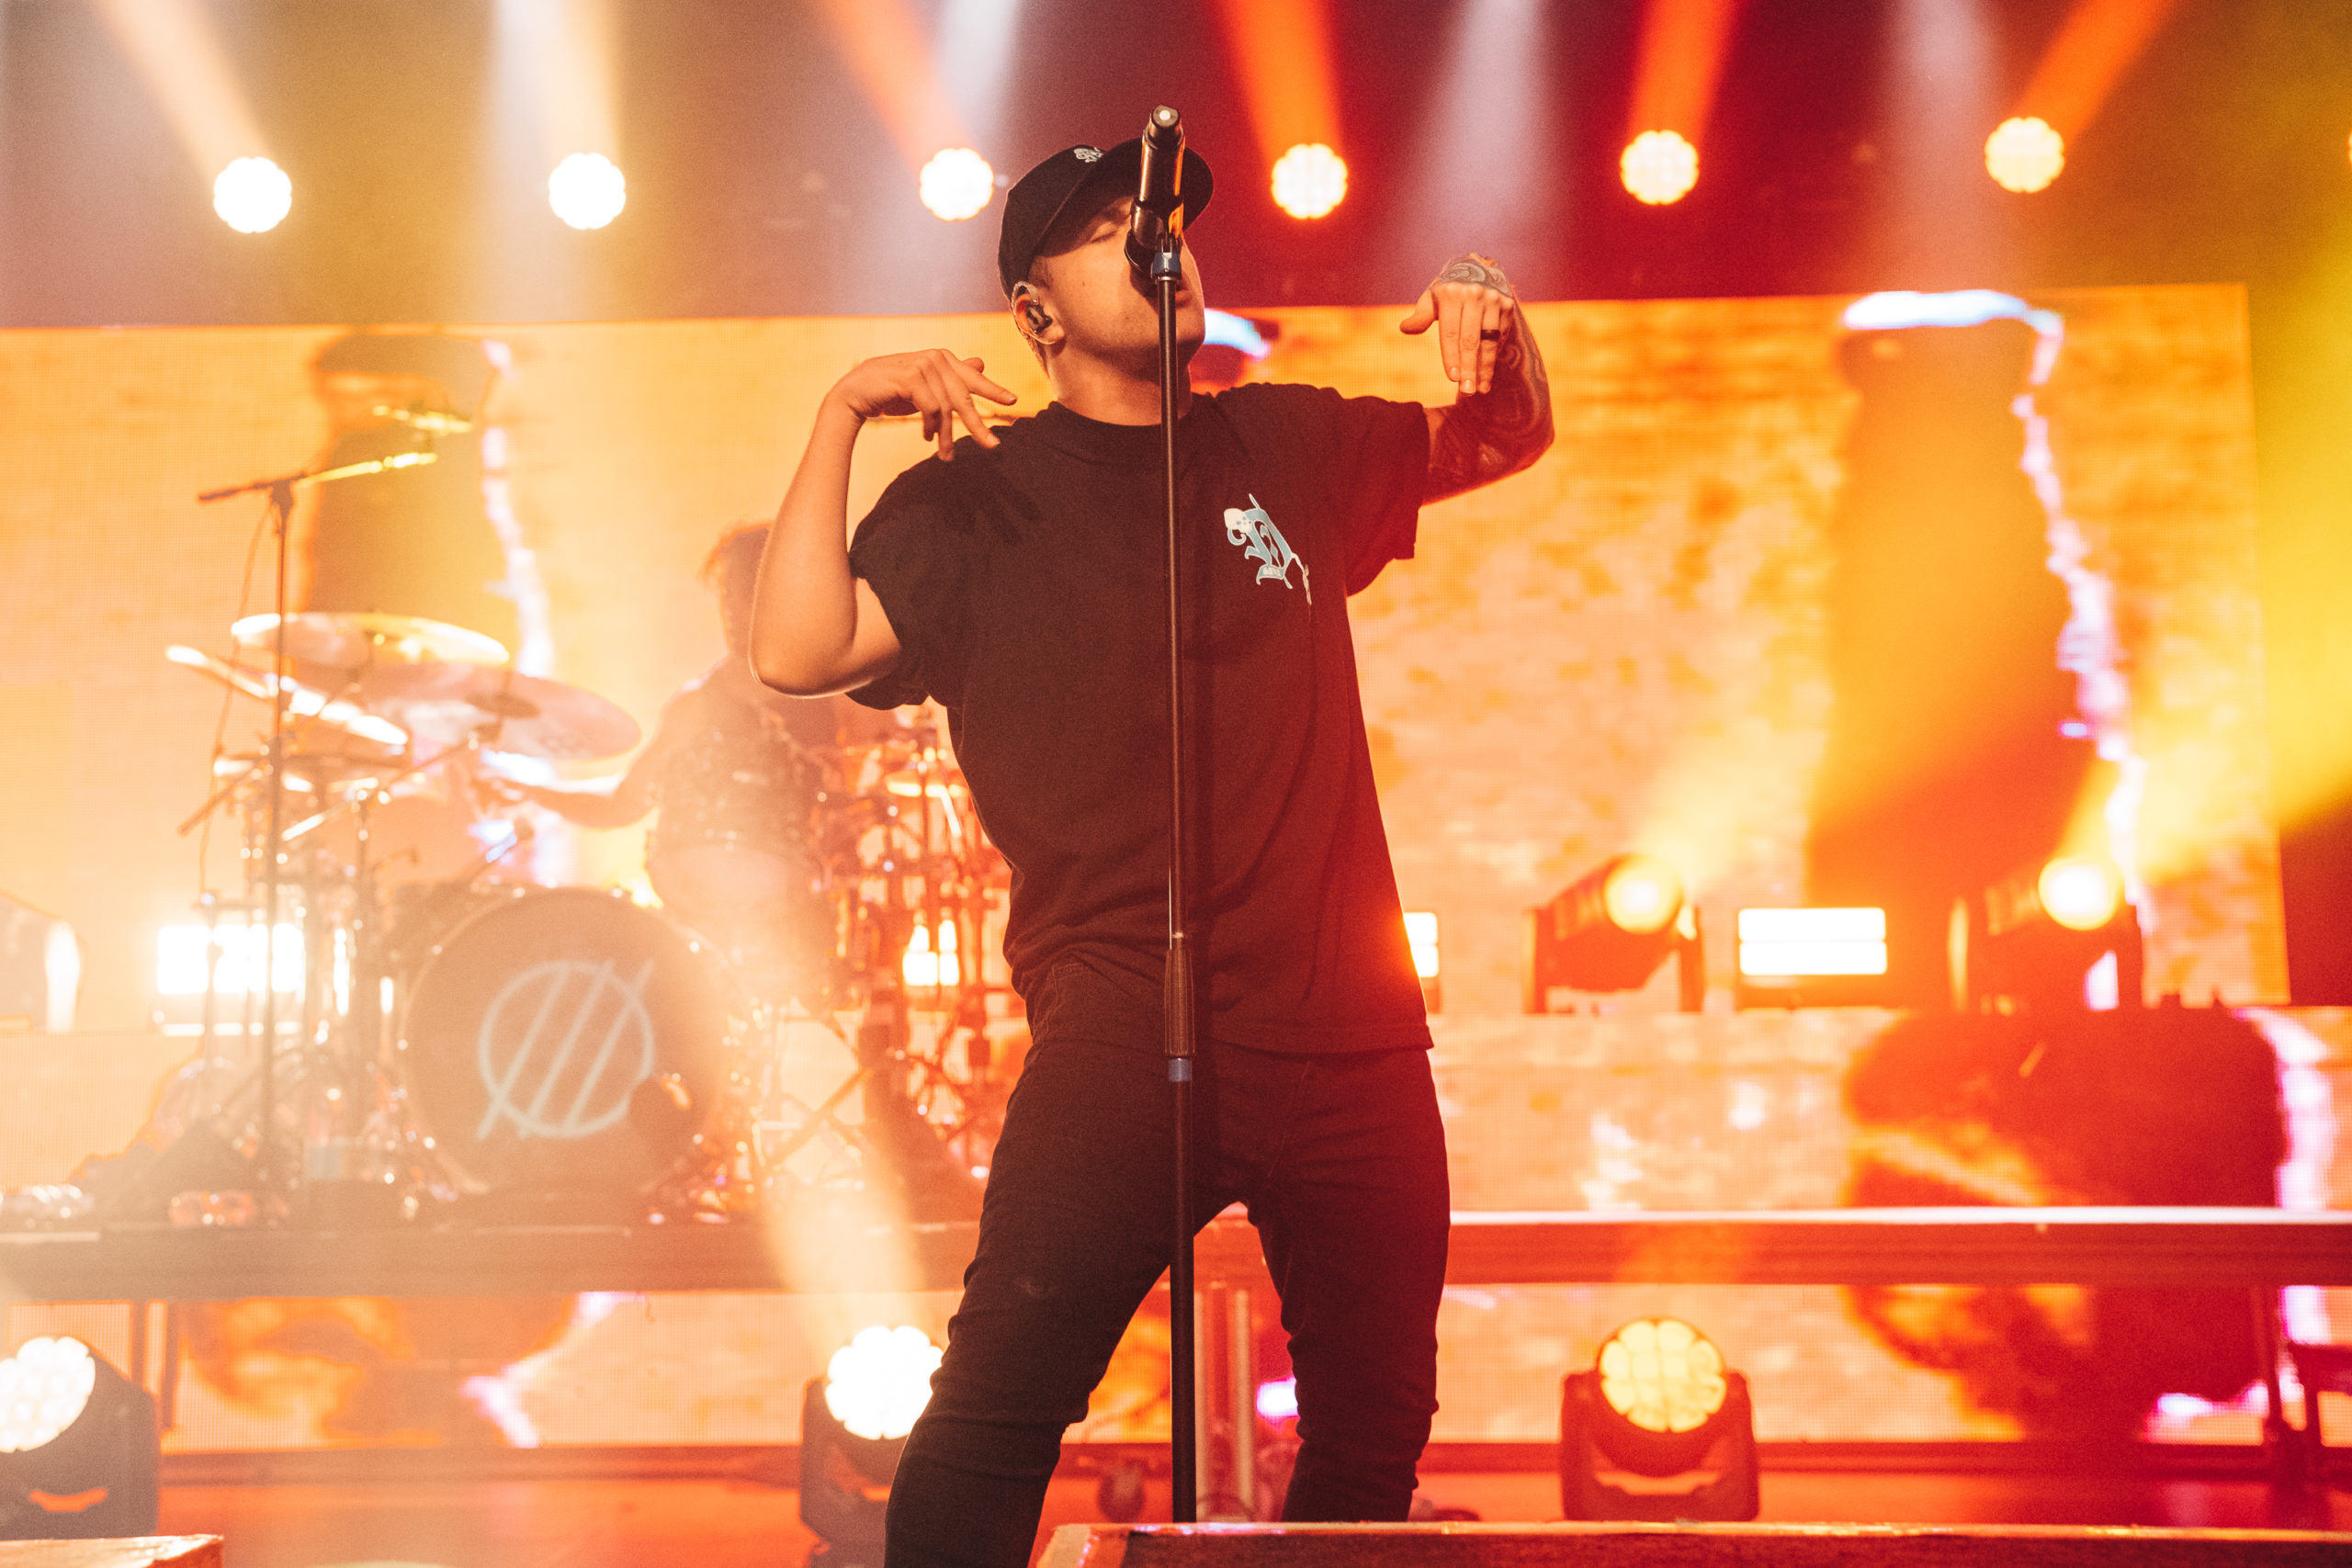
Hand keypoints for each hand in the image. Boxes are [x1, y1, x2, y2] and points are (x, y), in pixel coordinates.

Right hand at [832, 351, 1017, 460]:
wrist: (854, 395)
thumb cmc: (890, 392)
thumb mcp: (926, 388)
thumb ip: (951, 378)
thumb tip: (981, 363)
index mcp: (942, 359)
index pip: (973, 378)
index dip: (993, 390)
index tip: (1013, 402)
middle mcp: (936, 358)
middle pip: (964, 396)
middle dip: (977, 425)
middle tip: (993, 446)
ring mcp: (924, 364)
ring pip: (947, 408)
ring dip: (946, 436)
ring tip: (945, 456)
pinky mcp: (911, 376)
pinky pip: (932, 408)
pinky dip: (931, 427)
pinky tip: (927, 438)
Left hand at [1399, 254, 1517, 394]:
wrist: (1478, 269)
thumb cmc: (1448, 291)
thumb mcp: (1432, 298)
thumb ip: (1421, 315)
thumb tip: (1405, 328)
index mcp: (1452, 294)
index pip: (1451, 332)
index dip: (1451, 357)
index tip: (1452, 379)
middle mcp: (1474, 295)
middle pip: (1471, 340)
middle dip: (1469, 368)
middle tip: (1467, 391)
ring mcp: (1493, 300)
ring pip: (1489, 341)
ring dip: (1485, 368)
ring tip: (1479, 389)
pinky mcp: (1507, 306)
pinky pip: (1500, 337)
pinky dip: (1493, 357)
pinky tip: (1487, 375)